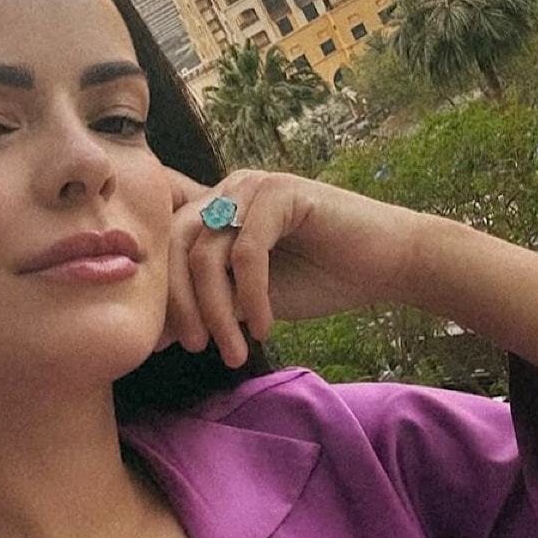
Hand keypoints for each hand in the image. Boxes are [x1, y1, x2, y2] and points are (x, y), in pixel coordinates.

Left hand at [162, 167, 422, 366]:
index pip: (164, 249)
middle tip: (196, 348)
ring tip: (234, 351)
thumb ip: (207, 306)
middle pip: (175, 249)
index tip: (165, 345)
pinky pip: (246, 253)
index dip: (159, 296)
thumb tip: (152, 337)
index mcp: (213, 210)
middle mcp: (226, 190)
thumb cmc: (320, 279)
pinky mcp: (281, 192)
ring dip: (216, 312)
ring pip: (206, 255)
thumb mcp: (248, 299)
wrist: (385, 265)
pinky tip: (265, 328)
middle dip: (180, 305)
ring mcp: (252, 186)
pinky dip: (252, 298)